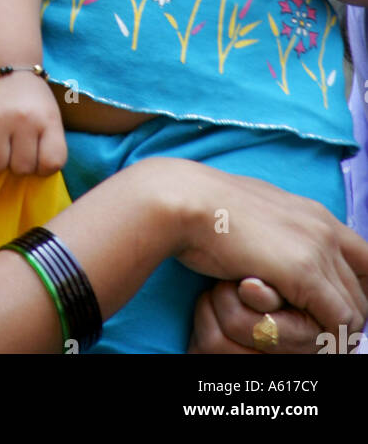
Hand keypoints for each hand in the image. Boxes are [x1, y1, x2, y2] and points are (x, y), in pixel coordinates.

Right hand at [0, 72, 67, 175]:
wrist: (4, 66)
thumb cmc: (29, 99)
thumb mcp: (49, 117)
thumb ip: (48, 144)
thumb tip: (34, 176)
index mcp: (47, 119)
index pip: (53, 163)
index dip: (44, 167)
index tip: (37, 156)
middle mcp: (23, 119)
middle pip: (22, 168)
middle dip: (18, 163)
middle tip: (15, 148)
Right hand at [166, 160, 367, 341]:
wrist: (184, 199)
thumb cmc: (207, 209)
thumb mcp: (256, 215)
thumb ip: (279, 231)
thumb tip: (279, 248)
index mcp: (314, 213)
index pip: (365, 258)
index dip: (357, 287)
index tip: (333, 308)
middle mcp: (325, 227)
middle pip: (362, 289)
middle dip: (343, 315)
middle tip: (313, 331)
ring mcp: (317, 248)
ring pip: (355, 310)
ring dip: (331, 328)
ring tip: (298, 334)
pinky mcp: (304, 271)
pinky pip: (338, 321)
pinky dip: (322, 335)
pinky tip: (291, 332)